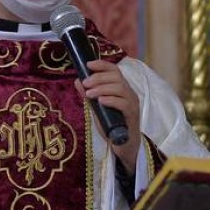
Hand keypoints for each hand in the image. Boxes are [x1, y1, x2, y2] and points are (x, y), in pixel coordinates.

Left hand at [76, 59, 141, 173]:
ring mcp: (132, 103)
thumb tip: (78, 80)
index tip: (88, 64)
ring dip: (102, 88)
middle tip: (85, 83)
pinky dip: (111, 100)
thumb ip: (89, 95)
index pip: (114, 70)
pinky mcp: (132, 115)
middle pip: (116, 77)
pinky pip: (123, 103)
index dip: (102, 64)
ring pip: (120, 88)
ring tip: (89, 94)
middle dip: (99, 77)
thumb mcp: (97, 108)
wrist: (123, 145)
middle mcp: (129, 93)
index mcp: (121, 88)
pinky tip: (100, 101)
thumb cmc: (111, 125)